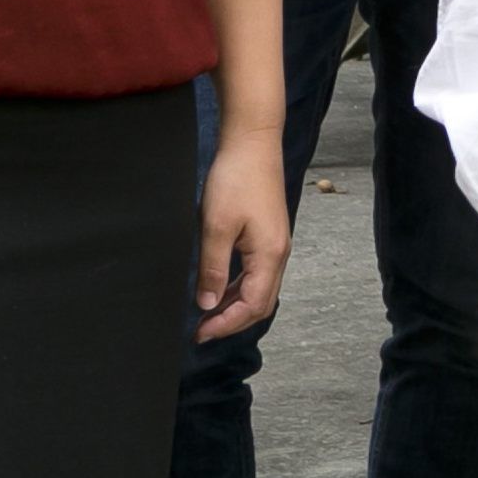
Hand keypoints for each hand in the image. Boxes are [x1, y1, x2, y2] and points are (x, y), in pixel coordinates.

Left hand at [194, 129, 288, 340]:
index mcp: (269, 255)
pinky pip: (256, 274)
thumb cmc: (236, 180)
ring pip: (259, 290)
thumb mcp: (216, 226)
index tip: (199, 333)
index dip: (226, 324)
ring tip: (207, 314)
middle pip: (261, 304)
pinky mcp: (267, 236)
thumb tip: (207, 304)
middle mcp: (278, 254)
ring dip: (235, 306)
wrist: (252, 144)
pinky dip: (238, 288)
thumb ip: (212, 268)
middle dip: (232, 322)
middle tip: (202, 330)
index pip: (252, 306)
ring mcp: (275, 245)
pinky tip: (219, 288)